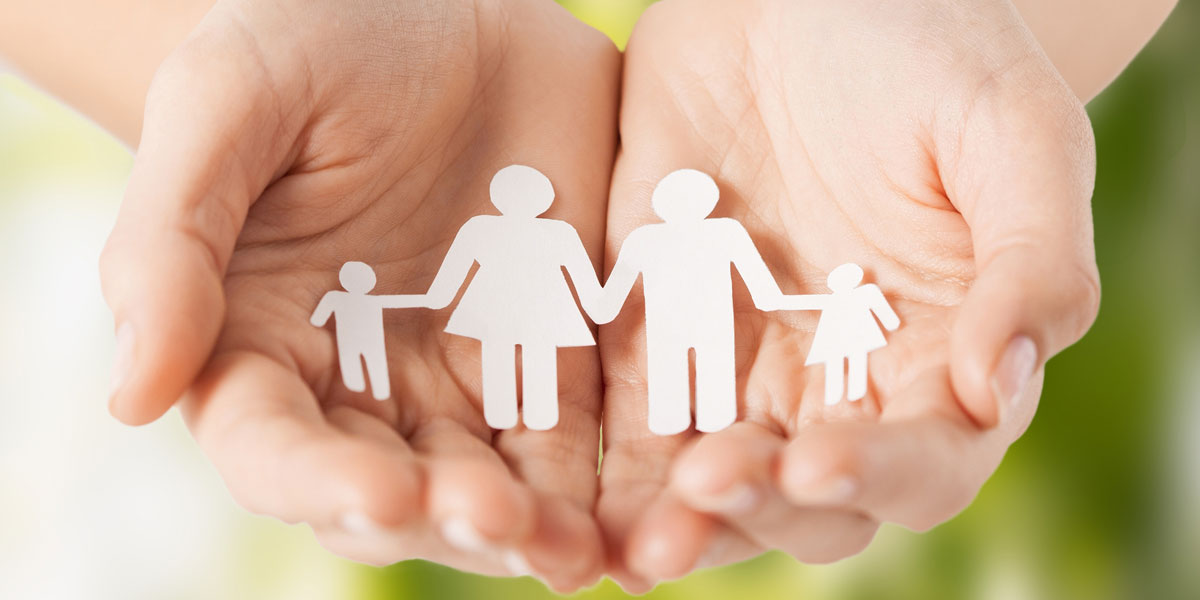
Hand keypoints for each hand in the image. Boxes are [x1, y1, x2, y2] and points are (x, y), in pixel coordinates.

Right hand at [99, 0, 618, 590]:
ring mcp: (465, 376)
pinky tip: (641, 511)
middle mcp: (363, 387)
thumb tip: (131, 395)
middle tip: (499, 519)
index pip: (276, 450)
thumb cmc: (305, 42)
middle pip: (398, 492)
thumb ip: (170, 242)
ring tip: (579, 550)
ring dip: (535, 529)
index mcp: (264, 348)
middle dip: (447, 517)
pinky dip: (608, 484)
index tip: (378, 494)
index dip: (320, 485)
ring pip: (496, 487)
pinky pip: (581, 438)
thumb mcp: (224, 105)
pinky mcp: (554, 354)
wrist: (434, 6)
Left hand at [597, 0, 1097, 589]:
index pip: (927, 459)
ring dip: (672, 518)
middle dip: (757, 509)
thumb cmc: (934, 48)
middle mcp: (839, 380)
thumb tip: (995, 388)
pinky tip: (567, 493)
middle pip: (805, 496)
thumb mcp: (1009, 133)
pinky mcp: (654, 327)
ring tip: (630, 537)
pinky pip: (628, 412)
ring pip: (708, 478)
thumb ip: (1029, 261)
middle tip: (703, 492)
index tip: (817, 460)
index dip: (879, 476)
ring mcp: (742, 360)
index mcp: (939, 353)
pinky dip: (602, 463)